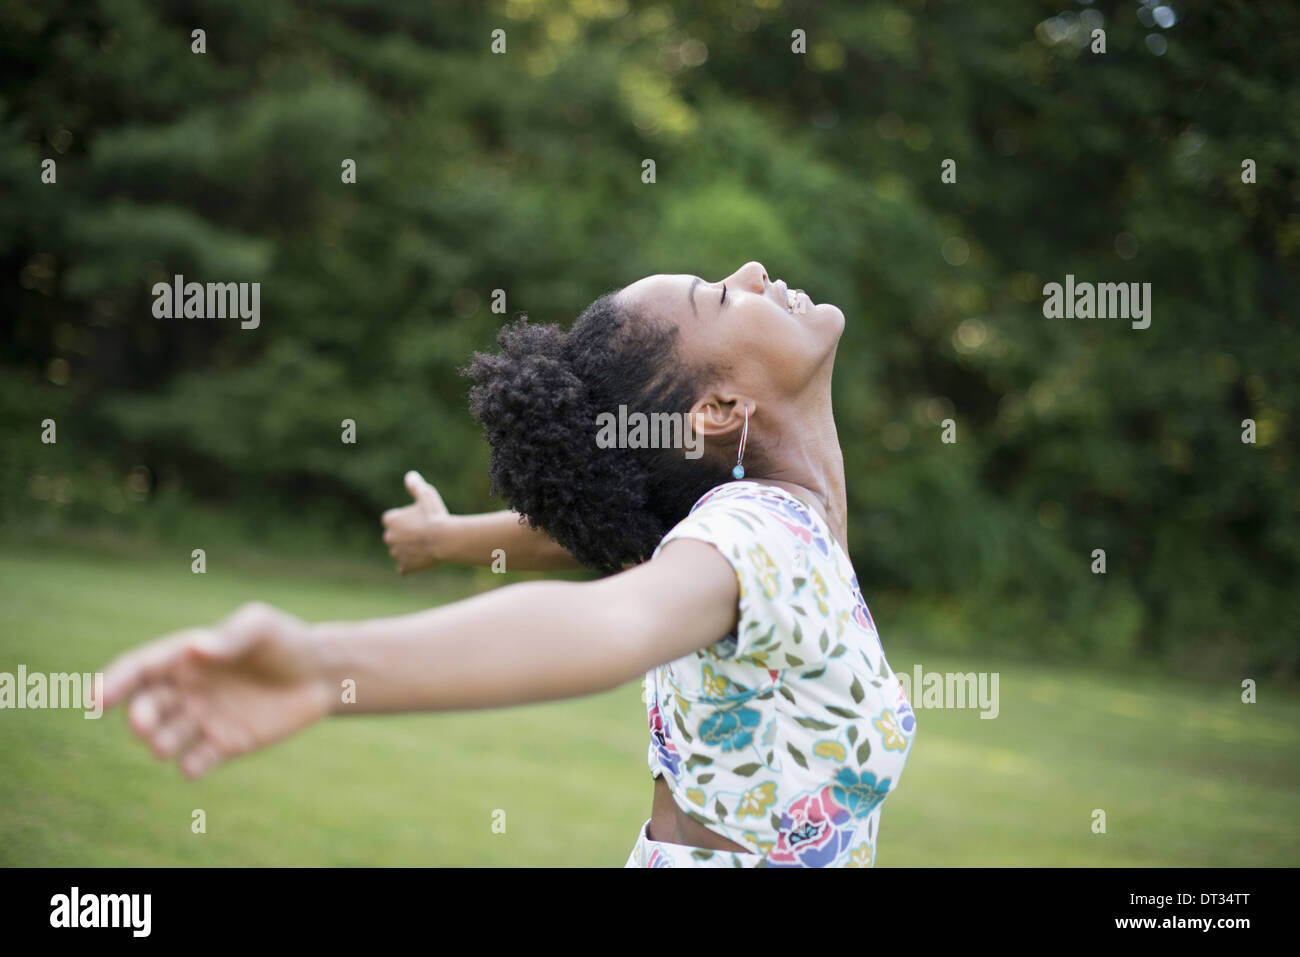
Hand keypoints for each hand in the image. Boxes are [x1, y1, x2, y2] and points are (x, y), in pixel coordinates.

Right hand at [102, 602, 329, 778]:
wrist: (322, 674)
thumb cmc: (286, 642)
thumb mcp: (261, 628)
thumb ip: (229, 638)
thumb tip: (194, 648)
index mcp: (184, 657)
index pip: (138, 670)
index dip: (113, 683)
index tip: (96, 699)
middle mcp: (185, 690)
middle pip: (145, 707)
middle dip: (138, 717)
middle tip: (142, 724)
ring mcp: (203, 719)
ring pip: (165, 738)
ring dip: (158, 744)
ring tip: (162, 745)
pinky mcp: (224, 745)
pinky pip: (197, 762)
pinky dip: (190, 767)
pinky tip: (194, 765)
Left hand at [381, 470, 451, 573]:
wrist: (445, 539)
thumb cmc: (435, 515)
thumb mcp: (427, 495)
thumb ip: (416, 486)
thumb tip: (410, 476)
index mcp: (390, 520)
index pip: (392, 520)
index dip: (406, 520)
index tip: (418, 520)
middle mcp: (388, 537)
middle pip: (395, 536)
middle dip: (406, 536)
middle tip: (424, 533)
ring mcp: (396, 554)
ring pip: (400, 551)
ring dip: (409, 550)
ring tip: (427, 546)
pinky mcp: (404, 567)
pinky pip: (405, 567)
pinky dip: (412, 565)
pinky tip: (423, 559)